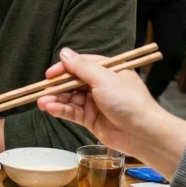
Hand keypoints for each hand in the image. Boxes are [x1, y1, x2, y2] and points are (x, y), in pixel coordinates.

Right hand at [37, 48, 166, 156]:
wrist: (143, 133)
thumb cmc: (128, 101)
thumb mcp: (104, 78)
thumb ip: (81, 67)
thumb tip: (64, 53)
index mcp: (107, 71)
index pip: (80, 65)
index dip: (64, 69)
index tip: (50, 74)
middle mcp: (100, 86)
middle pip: (72, 83)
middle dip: (57, 87)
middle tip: (42, 91)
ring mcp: (94, 103)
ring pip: (69, 98)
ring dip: (55, 99)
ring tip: (42, 102)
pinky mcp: (91, 120)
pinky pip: (72, 112)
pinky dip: (60, 110)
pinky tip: (51, 109)